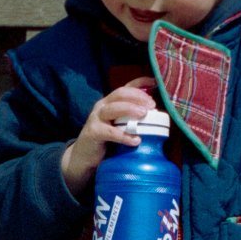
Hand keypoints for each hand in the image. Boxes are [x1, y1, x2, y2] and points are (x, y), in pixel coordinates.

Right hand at [60, 80, 157, 194]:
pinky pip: (110, 132)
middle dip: (138, 97)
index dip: (141, 83)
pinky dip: (124, 136)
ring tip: (144, 115)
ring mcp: (96, 118)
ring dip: (130, 110)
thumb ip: (132, 118)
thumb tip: (156, 116)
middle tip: (152, 105)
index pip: (126, 87)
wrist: (83, 157)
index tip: (156, 82)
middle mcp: (102, 106)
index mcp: (110, 102)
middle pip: (120, 94)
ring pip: (113, 108)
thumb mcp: (119, 125)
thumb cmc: (106, 140)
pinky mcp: (93, 133)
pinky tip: (136, 140)